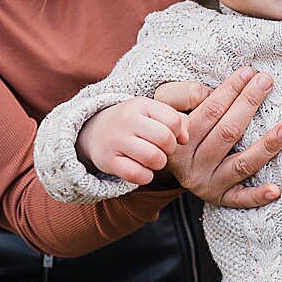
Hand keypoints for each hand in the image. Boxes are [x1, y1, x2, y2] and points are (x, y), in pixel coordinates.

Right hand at [76, 98, 190, 185]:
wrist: (95, 132)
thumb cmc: (133, 124)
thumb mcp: (152, 113)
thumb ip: (177, 120)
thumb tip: (186, 139)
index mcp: (141, 104)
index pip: (174, 120)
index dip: (178, 133)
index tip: (171, 137)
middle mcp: (127, 120)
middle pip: (165, 139)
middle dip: (169, 149)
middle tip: (162, 150)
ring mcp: (116, 140)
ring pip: (153, 157)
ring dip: (159, 163)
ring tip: (152, 160)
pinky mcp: (108, 161)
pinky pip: (138, 175)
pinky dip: (145, 176)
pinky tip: (141, 170)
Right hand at [153, 67, 281, 208]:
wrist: (161, 164)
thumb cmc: (176, 128)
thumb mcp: (168, 108)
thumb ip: (185, 96)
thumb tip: (211, 90)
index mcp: (179, 139)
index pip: (208, 111)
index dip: (229, 90)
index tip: (248, 72)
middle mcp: (191, 165)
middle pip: (227, 133)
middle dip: (249, 104)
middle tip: (267, 81)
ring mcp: (207, 184)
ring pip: (241, 163)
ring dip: (267, 145)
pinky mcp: (221, 199)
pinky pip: (241, 199)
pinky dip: (258, 195)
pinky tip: (277, 189)